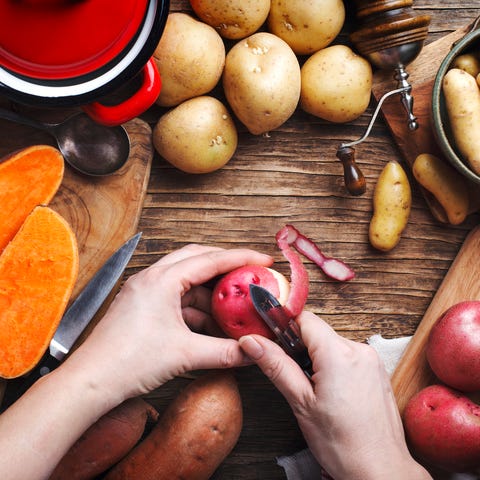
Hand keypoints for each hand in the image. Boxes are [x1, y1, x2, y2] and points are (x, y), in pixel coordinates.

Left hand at [68, 244, 272, 400]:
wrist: (90, 382)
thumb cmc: (128, 362)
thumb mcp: (185, 355)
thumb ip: (224, 352)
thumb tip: (252, 353)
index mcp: (161, 280)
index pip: (210, 260)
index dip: (241, 258)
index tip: (262, 260)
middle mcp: (151, 278)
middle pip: (197, 258)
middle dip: (225, 265)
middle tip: (248, 273)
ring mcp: (144, 291)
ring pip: (186, 279)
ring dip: (209, 291)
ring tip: (232, 306)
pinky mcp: (141, 306)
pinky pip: (175, 297)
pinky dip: (195, 306)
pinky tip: (209, 324)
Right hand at [239, 311, 431, 479]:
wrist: (381, 470)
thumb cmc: (343, 444)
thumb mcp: (301, 403)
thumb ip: (276, 365)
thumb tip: (252, 342)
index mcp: (339, 354)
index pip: (304, 319)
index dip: (284, 326)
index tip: (271, 339)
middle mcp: (360, 350)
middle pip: (318, 332)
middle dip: (301, 348)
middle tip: (293, 376)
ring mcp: (372, 360)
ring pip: (332, 345)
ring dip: (318, 359)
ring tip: (315, 391)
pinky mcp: (377, 372)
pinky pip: (348, 356)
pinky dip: (335, 366)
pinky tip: (332, 393)